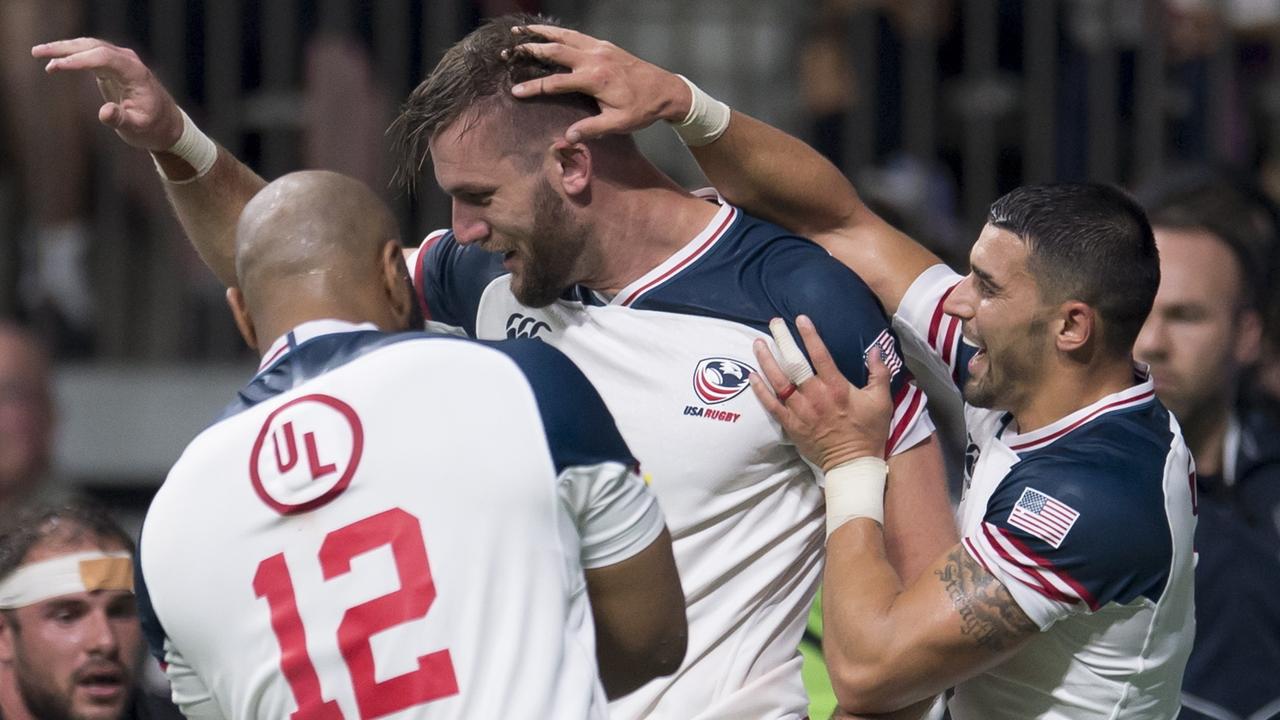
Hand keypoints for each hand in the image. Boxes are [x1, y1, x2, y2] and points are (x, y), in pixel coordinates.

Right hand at [33, 38, 183, 151]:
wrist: (166, 124)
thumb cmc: (153, 128)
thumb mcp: (138, 129)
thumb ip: (121, 120)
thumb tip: (104, 112)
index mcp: (135, 73)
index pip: (103, 58)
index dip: (78, 60)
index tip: (56, 67)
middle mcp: (128, 61)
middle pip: (92, 46)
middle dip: (64, 49)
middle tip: (38, 53)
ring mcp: (121, 61)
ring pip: (88, 47)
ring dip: (63, 48)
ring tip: (38, 53)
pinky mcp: (113, 66)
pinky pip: (89, 54)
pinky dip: (71, 55)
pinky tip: (55, 61)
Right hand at [505, 24, 690, 142]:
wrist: (666, 90)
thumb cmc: (642, 109)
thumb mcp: (618, 124)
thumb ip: (591, 128)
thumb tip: (567, 138)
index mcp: (595, 79)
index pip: (556, 83)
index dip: (534, 88)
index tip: (515, 91)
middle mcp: (595, 59)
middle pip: (555, 51)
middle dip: (530, 50)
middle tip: (508, 51)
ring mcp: (600, 48)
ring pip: (564, 36)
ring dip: (541, 33)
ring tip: (519, 32)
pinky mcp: (604, 45)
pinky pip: (576, 34)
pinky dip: (558, 31)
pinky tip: (547, 32)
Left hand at [751, 315, 893, 469]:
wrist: (852, 464)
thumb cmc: (869, 431)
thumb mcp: (881, 401)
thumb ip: (879, 373)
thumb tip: (875, 349)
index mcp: (837, 388)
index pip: (820, 356)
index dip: (809, 336)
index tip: (801, 319)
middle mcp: (815, 396)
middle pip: (794, 364)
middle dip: (783, 341)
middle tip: (774, 323)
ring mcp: (801, 411)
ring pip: (778, 382)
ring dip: (767, 361)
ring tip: (758, 344)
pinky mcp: (791, 425)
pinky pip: (771, 405)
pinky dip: (760, 390)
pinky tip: (752, 375)